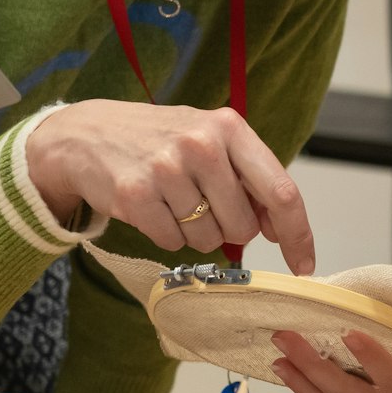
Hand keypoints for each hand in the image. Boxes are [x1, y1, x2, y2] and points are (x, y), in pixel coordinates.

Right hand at [25, 100, 314, 274]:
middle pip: (243, 226)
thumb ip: (249, 178)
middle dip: (228, 228)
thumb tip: (279, 228)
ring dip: (193, 231)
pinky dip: (165, 234)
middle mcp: (202, 143)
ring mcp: (166, 168)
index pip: (281, 191)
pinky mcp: (135, 194)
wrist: (88, 134)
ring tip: (171, 198)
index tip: (303, 265)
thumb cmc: (161, 140)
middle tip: (202, 203)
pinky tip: (151, 205)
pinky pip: (172, 243)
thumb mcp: (210, 140)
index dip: (297, 235)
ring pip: (207, 240)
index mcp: (229, 126)